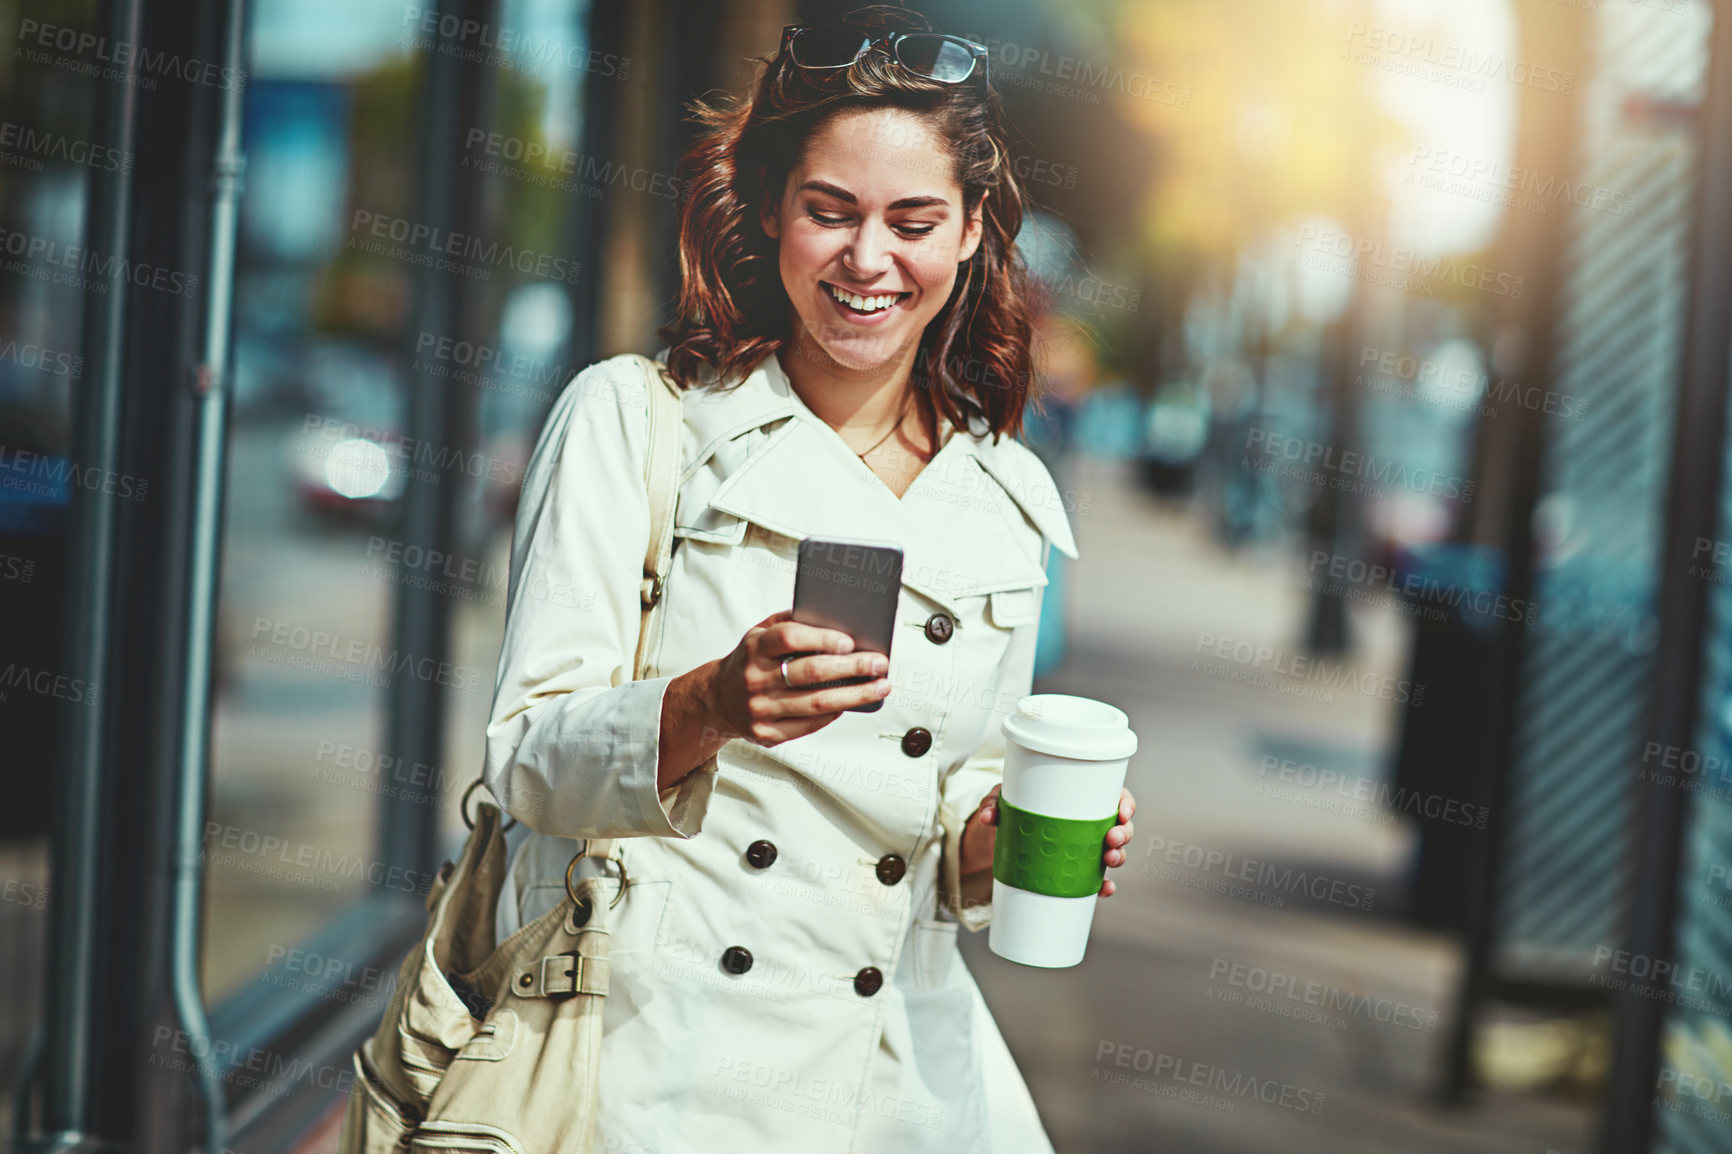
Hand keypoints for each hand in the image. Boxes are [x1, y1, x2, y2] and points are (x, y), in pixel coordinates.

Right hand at [660, 611, 888, 787]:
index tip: (850, 642)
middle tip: (880, 663)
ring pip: (816, 703)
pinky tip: (852, 704)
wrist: (716, 700)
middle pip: (810, 673)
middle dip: (851, 668)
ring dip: (854, 695)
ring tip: (880, 687)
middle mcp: (755, 679)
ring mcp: (760, 710)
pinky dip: (834, 714)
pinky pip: (809, 725)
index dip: (821, 639)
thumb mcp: (760, 633)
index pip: (789, 639)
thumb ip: (791, 623)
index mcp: (754, 648)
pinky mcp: (766, 734)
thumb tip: (837, 619)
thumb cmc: (750, 660)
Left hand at [959, 785, 1136, 896]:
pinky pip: (1096, 880)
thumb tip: (989, 816)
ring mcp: (1083, 849)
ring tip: (1109, 860)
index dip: (1125, 803)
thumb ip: (994, 804)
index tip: (1122, 811)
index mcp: (1078, 799)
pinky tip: (1104, 889)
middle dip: (1124, 833)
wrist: (994, 843)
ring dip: (1118, 857)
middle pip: (1120, 826)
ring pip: (1113, 852)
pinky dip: (1103, 886)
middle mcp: (1087, 824)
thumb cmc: (1006, 812)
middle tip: (1111, 839)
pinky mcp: (1074, 872)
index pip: (1113, 797)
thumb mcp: (1000, 801)